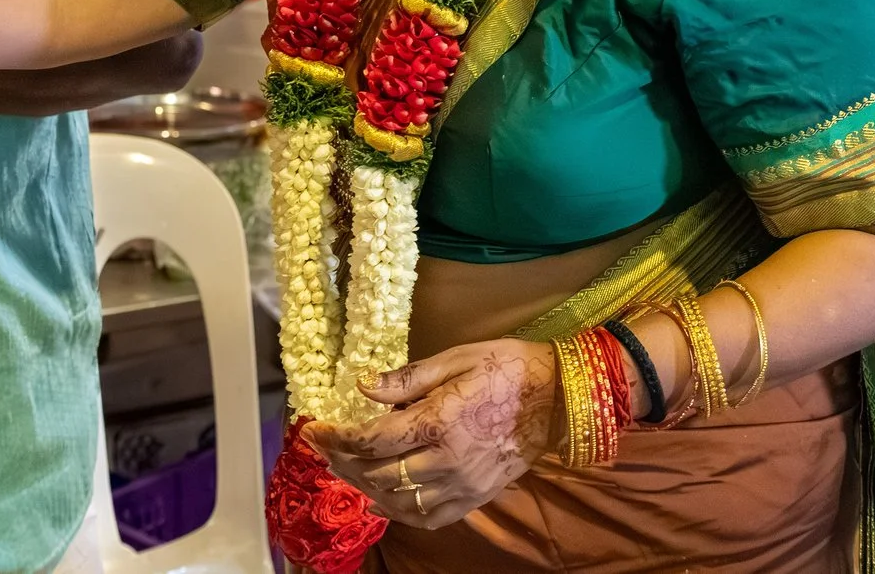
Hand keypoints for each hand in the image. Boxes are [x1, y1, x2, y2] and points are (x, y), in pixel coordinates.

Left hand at [308, 340, 561, 528]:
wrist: (560, 397)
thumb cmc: (507, 367)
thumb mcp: (456, 358)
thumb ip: (407, 379)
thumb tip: (363, 387)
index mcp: (440, 421)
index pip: (372, 440)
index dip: (336, 437)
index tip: (314, 428)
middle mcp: (448, 460)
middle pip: (378, 473)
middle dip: (342, 461)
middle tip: (324, 447)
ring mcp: (463, 484)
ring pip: (398, 500)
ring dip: (365, 487)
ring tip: (346, 469)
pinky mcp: (476, 497)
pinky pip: (429, 516)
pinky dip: (399, 512)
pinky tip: (382, 499)